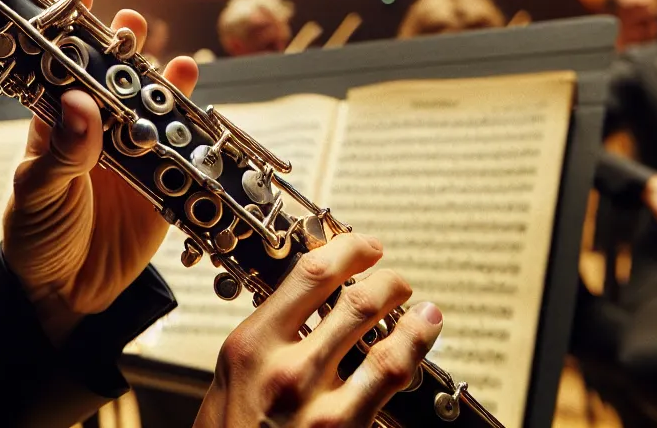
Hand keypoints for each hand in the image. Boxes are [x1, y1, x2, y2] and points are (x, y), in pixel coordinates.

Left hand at [1, 0, 200, 343]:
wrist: (70, 293)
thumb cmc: (37, 236)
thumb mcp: (38, 192)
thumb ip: (61, 153)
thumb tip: (80, 105)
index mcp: (49, 116)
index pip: (45, 53)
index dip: (43, 9)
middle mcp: (89, 119)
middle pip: (97, 59)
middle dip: (96, 25)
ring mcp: (127, 139)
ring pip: (140, 85)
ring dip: (142, 55)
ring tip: (136, 29)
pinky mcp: (162, 168)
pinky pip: (179, 128)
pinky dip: (185, 100)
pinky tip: (186, 73)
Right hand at [195, 233, 442, 427]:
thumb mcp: (231, 377)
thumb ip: (266, 341)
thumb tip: (304, 307)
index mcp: (252, 344)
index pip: (309, 274)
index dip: (348, 250)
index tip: (364, 246)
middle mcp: (285, 366)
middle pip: (352, 298)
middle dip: (385, 279)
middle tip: (394, 277)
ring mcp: (318, 400)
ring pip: (378, 330)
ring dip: (406, 307)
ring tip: (420, 304)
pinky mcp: (343, 427)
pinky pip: (390, 374)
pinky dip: (416, 344)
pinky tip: (425, 331)